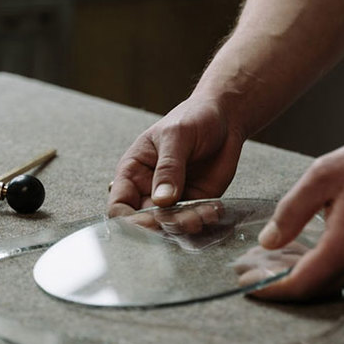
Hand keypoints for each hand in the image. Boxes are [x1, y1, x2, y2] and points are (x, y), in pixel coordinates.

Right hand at [107, 96, 245, 216]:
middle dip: (162, 226)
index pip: (119, 204)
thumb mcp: (177, 136)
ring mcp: (173, 198)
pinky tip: (212, 211)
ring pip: (171, 225)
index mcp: (134, 171)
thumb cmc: (193, 117)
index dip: (129, 219)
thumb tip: (161, 199)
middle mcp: (149, 188)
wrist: (224, 118)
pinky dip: (203, 220)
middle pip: (145, 221)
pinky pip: (194, 220)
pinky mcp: (196, 202)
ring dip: (185, 226)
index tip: (149, 221)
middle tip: (182, 220)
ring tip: (201, 215)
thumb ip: (168, 167)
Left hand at [251, 123, 343, 300]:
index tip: (247, 284)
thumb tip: (267, 241)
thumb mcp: (322, 176)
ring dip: (300, 276)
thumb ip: (291, 212)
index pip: (301, 284)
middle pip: (314, 289)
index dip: (271, 288)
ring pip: (330, 284)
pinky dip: (322, 270)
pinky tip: (304, 252)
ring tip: (271, 258)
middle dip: (280, 283)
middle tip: (251, 269)